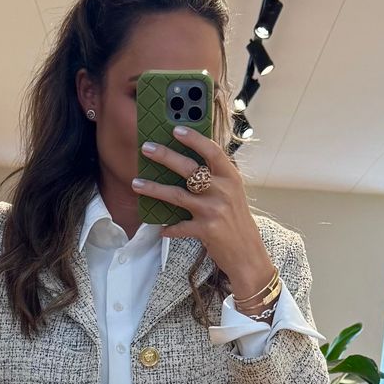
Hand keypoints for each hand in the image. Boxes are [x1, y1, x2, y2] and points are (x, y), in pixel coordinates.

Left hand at [132, 127, 274, 302]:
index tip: (176, 129)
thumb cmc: (236, 221)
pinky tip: (160, 229)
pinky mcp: (206, 230)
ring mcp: (214, 210)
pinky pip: (179, 226)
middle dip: (165, 156)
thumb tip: (188, 163)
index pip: (212, 151)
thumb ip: (216, 178)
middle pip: (189, 169)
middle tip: (146, 148)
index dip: (194, 139)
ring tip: (136, 184)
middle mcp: (223, 191)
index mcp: (231, 178)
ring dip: (154, 189)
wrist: (248, 254)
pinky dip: (169, 228)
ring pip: (177, 195)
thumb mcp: (232, 194)